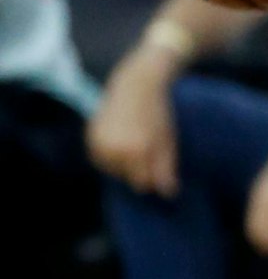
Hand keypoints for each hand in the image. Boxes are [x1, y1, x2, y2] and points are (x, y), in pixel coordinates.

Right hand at [87, 47, 179, 194]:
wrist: (136, 84)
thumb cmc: (157, 114)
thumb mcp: (167, 142)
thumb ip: (166, 169)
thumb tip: (166, 193)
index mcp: (136, 151)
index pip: (142, 184)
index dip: (151, 174)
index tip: (155, 157)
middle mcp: (115, 148)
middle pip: (126, 178)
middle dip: (137, 167)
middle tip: (142, 142)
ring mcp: (100, 141)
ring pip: (112, 170)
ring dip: (121, 163)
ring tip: (130, 141)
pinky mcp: (90, 135)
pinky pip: (99, 160)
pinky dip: (108, 156)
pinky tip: (118, 141)